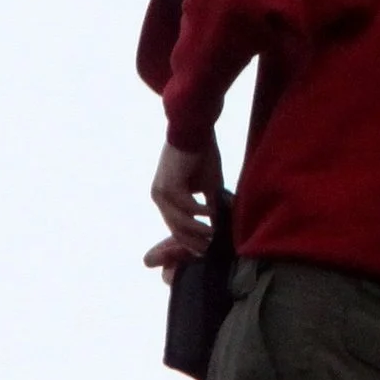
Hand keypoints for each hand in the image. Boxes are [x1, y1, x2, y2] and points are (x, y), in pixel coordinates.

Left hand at [148, 136, 223, 279]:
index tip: (207, 250)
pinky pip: (185, 207)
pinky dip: (199, 213)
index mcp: (165, 198)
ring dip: (198, 230)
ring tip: (214, 235)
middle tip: (210, 249)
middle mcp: (159, 197)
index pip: (176, 227)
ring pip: (179, 221)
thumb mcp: (209, 186)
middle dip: (194, 242)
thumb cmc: (201, 154)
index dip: (191, 241)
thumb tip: (220, 225)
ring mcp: (162, 192)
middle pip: (176, 229)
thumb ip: (211, 206)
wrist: (194, 130)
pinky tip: (212, 215)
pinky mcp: (169, 185)